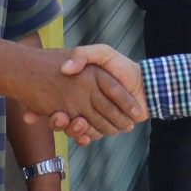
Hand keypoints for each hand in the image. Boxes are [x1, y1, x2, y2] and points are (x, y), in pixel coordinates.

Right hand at [17, 46, 144, 143]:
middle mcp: (81, 102)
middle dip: (59, 120)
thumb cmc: (122, 67)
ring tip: (78, 123)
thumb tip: (65, 68)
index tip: (45, 109)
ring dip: (74, 129)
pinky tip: (85, 137)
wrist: (145, 86)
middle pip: (64, 117)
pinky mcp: (100, 128)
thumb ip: (84, 55)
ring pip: (75, 128)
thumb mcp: (102, 53)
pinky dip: (85, 138)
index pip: (56, 99)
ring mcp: (90, 116)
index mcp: (78, 86)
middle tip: (59, 117)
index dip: (46, 106)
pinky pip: (88, 136)